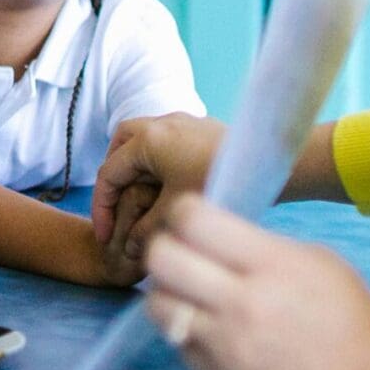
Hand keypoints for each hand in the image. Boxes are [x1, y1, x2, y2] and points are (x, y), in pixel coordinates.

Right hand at [92, 112, 226, 272]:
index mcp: (147, 140)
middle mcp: (160, 123)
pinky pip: (164, 139)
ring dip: (134, 165)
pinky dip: (155, 159)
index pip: (109, 174)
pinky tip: (167, 184)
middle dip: (113, 176)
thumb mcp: (176, 210)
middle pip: (119, 144)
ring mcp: (181, 121)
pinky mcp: (199, 127)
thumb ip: (146, 230)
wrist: (267, 163)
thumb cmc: (220, 183)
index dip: (102, 208)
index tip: (106, 236)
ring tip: (137, 195)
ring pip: (142, 138)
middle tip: (114, 205)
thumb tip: (130, 248)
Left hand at [139, 198, 369, 369]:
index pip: (193, 221)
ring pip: (157, 305)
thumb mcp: (317, 261)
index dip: (183, 211)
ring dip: (166, 291)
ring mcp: (223, 347)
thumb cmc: (355, 318)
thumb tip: (217, 238)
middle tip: (180, 251)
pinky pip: (177, 344)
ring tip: (189, 292)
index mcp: (269, 265)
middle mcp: (238, 303)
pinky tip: (208, 327)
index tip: (191, 217)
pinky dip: (184, 330)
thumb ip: (260, 247)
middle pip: (162, 260)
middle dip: (163, 246)